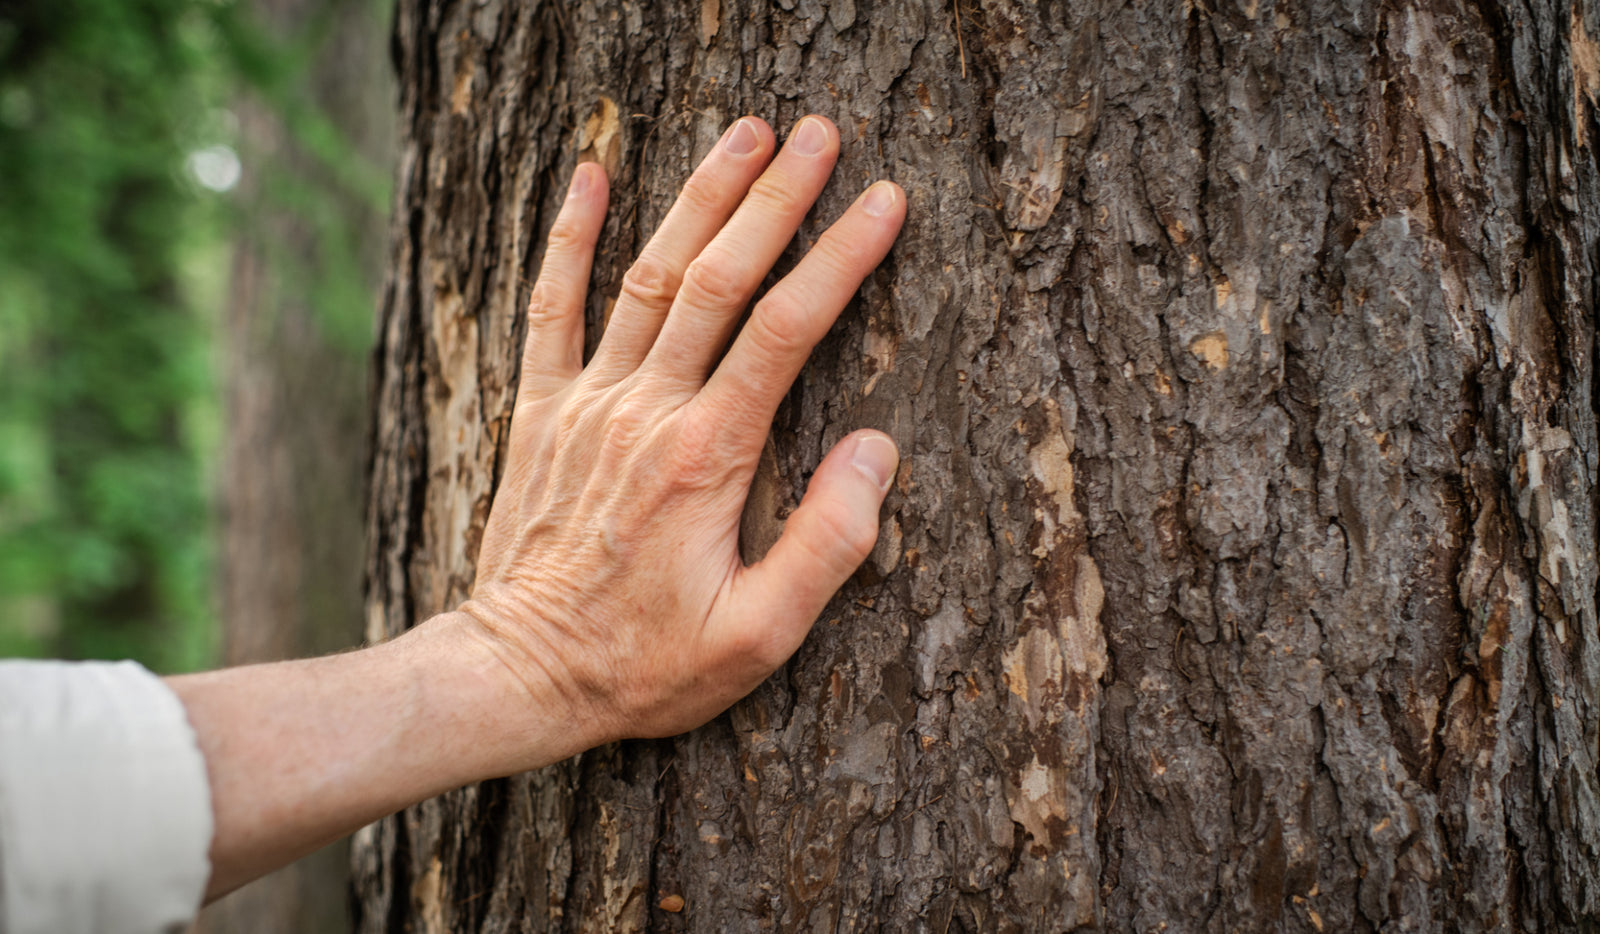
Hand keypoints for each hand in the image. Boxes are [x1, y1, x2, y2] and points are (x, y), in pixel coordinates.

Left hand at [460, 114, 905, 755]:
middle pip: (721, 277)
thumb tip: (879, 448)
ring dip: (699, 196)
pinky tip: (587, 173)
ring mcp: (587, 402)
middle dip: (777, 198)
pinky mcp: (540, 410)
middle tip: (821, 133)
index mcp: (708, 455)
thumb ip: (828, 542)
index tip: (884, 201)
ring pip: (650, 273)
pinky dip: (566, 235)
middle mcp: (647, 409)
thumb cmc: (647, 664)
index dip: (841, 257)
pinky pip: (551, 305)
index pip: (787, 328)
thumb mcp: (760, 634)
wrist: (520, 673)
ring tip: (745, 131)